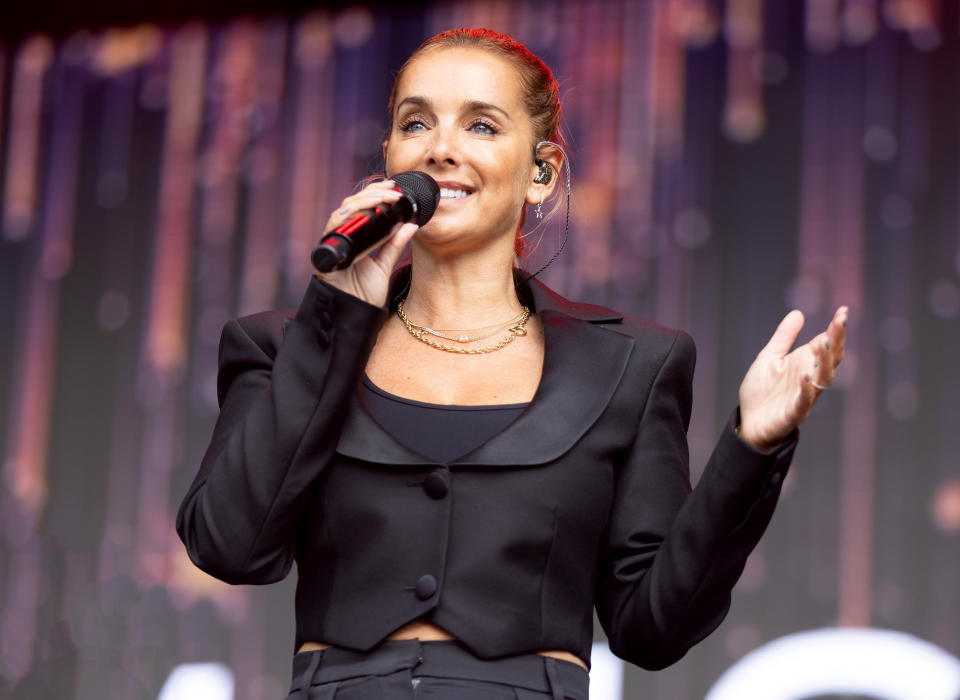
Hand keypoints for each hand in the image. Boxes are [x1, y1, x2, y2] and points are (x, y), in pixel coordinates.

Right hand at [314, 179, 419, 306]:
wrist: (355, 315)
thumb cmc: (365, 294)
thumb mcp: (385, 265)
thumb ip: (395, 244)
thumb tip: (410, 225)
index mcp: (355, 238)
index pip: (362, 208)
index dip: (375, 194)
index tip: (393, 187)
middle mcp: (342, 238)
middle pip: (351, 205)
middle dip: (371, 194)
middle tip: (392, 191)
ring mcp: (332, 244)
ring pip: (342, 212)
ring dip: (363, 202)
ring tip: (383, 199)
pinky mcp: (325, 253)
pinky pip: (333, 229)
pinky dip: (347, 218)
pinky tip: (361, 212)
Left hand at [738, 306, 848, 450]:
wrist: (749, 421)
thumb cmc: (762, 390)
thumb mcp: (770, 357)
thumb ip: (784, 337)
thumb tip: (798, 313)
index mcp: (806, 363)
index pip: (827, 344)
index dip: (836, 330)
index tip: (842, 312)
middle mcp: (810, 379)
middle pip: (830, 360)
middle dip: (835, 342)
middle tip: (839, 323)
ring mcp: (803, 396)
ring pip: (821, 380)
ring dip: (824, 363)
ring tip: (824, 344)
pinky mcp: (793, 413)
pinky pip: (803, 402)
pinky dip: (806, 390)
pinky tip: (805, 377)